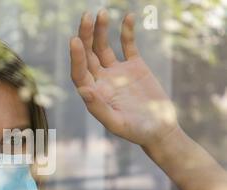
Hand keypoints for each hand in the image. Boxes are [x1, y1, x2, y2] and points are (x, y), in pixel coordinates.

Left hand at [70, 9, 179, 147]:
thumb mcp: (117, 123)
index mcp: (93, 93)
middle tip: (86, 16)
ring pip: (103, 47)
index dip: (76, 57)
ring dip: (100, 30)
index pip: (79, 72)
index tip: (75, 40)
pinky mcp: (134, 66)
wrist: (160, 130)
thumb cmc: (137, 132)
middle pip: (88, 55)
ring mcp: (117, 72)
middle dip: (85, 36)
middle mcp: (101, 80)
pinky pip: (128, 45)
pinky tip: (128, 17)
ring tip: (101, 12)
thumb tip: (82, 90)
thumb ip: (98, 108)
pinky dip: (127, 32)